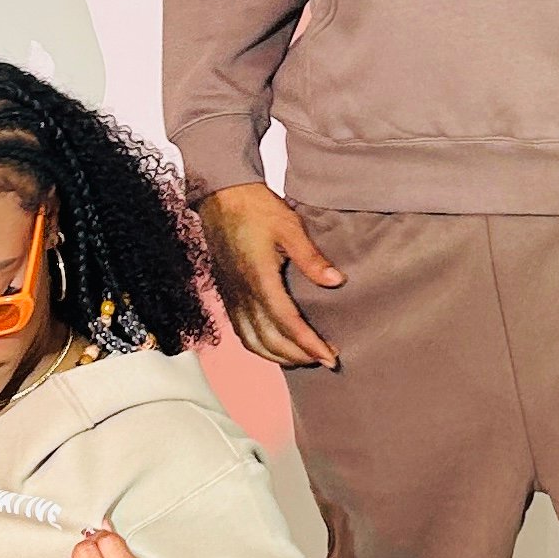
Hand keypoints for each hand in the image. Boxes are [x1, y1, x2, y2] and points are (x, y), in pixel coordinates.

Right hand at [199, 183, 342, 368]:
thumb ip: (312, 258)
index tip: (330, 356)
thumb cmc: (256, 208)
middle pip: (270, 341)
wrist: (221, 197)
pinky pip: (241, 332)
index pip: (287, 324)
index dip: (309, 344)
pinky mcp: (228, 294)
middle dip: (298, 356)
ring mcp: (232, 296)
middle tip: (324, 360)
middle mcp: (243, 294)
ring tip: (303, 359)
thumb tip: (337, 281)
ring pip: (252, 342)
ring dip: (278, 356)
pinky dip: (259, 347)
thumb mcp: (290, 227)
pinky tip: (275, 346)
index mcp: (259, 279)